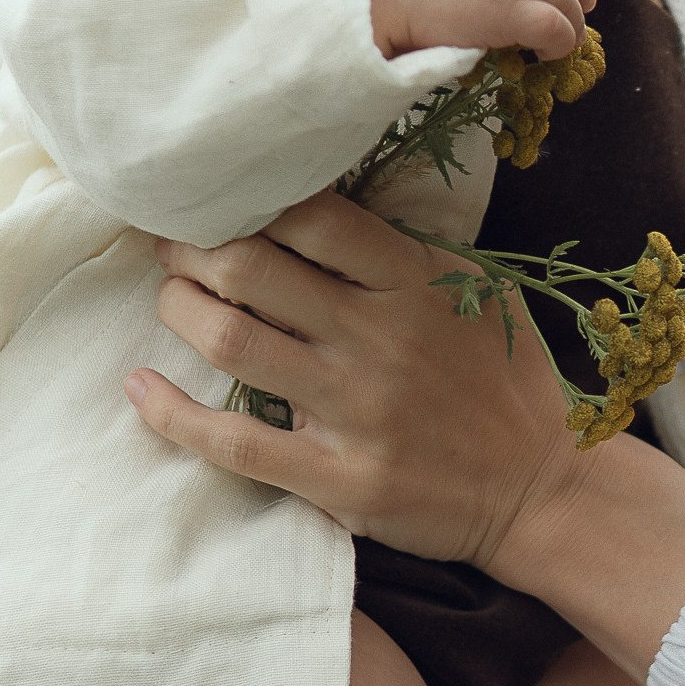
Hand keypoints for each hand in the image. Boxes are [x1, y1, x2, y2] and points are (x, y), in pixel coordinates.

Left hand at [124, 194, 684, 676]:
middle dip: (191, 248)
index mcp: (416, 283)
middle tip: (172, 243)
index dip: (249, 198)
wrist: (543, 490)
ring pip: (231, 343)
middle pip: (251, 270)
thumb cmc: (506, 382)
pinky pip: (234, 442)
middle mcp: (380, 339)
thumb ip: (403, 255)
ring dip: (178, 310)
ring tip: (168, 297)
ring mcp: (356, 411)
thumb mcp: (476, 294)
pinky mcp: (338, 478)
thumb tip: (316, 206)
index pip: (310, 216)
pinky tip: (140, 388)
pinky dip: (172, 414)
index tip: (219, 196)